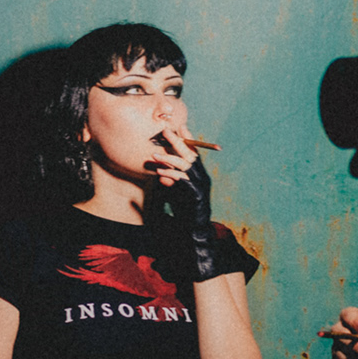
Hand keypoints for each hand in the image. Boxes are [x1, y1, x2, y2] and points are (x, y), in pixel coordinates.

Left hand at [146, 130, 220, 280]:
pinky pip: (184, 181)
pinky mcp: (197, 195)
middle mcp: (202, 177)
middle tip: (165, 130)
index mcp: (198, 175)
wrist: (195, 231)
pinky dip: (172, 175)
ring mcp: (201, 186)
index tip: (179, 126)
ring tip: (155, 155)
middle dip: (178, 141)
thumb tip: (161, 174)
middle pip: (191, 154)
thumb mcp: (175, 194)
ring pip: (187, 165)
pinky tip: (160, 173)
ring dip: (170, 158)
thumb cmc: (185, 212)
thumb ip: (170, 183)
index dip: (187, 138)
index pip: (194, 153)